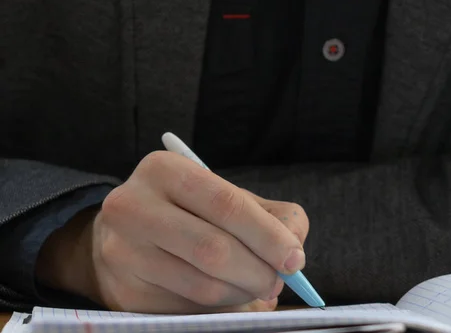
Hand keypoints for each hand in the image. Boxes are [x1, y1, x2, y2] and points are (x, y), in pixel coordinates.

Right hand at [36, 151, 309, 313]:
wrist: (126, 232)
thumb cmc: (189, 210)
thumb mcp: (226, 196)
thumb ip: (271, 216)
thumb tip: (293, 257)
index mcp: (165, 170)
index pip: (227, 205)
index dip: (268, 236)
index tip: (294, 259)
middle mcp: (133, 207)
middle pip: (214, 250)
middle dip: (259, 272)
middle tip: (279, 281)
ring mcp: (124, 253)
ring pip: (203, 286)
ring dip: (243, 294)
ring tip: (257, 288)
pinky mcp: (126, 293)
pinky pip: (189, 310)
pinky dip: (221, 308)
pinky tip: (229, 297)